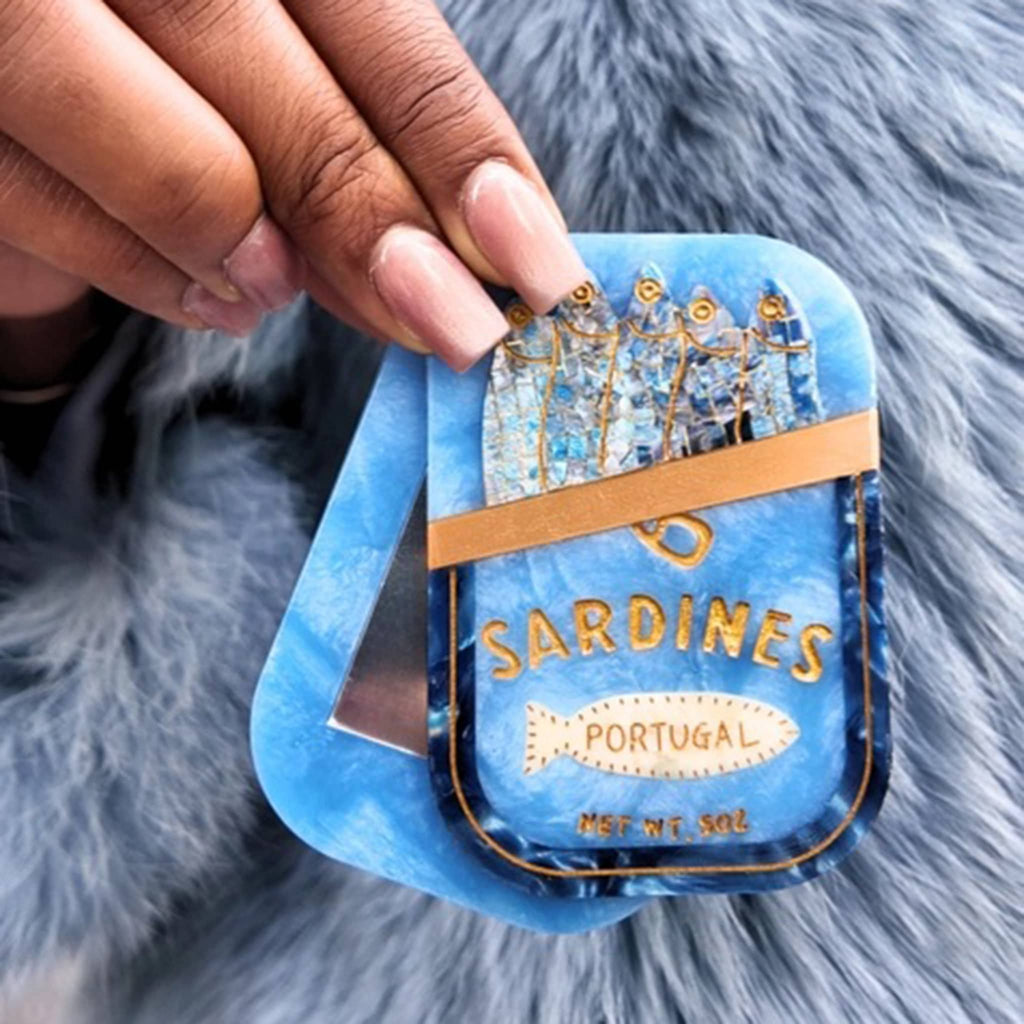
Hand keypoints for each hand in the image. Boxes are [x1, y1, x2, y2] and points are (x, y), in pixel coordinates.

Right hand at [0, 0, 585, 368]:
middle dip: (387, 240)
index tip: (539, 273)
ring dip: (259, 264)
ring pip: (186, 177)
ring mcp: (25, 27)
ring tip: (273, 288)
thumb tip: (447, 266)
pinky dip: (155, 281)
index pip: (390, 46)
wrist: (5, 62)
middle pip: (299, 116)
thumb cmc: (158, 58)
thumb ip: (341, 135)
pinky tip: (207, 291)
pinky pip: (68, 225)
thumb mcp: (266, 63)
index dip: (472, 165)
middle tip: (458, 331)